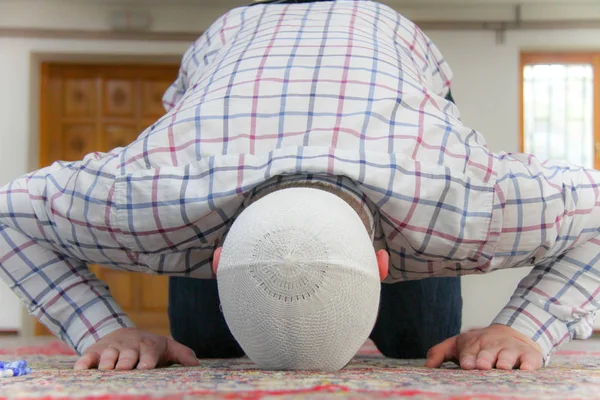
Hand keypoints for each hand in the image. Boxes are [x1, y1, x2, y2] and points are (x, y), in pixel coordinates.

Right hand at [73, 328, 199, 370]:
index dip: (146, 362)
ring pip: (107, 357)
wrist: (123, 333)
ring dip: (106, 364)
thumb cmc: (149, 347)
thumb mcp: (167, 347)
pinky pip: (87, 358)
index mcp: (148, 346)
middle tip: (124, 370)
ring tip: (106, 371)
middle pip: (127, 357)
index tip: (145, 369)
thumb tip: (197, 365)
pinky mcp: (94, 352)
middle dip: (125, 363)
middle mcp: (129, 347)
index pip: (148, 354)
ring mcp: (111, 349)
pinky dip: (84, 363)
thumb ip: (182, 354)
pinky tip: (82, 370)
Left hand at [425, 324, 543, 370]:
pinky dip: (529, 365)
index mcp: (474, 344)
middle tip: (482, 366)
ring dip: (505, 361)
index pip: (469, 352)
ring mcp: (511, 350)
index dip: (468, 358)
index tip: (466, 365)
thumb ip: (440, 353)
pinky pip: (530, 360)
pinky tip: (526, 369)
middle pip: (488, 354)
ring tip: (502, 367)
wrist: (510, 333)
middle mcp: (492, 346)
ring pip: (508, 356)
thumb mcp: (457, 345)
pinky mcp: (529, 356)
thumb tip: (427, 366)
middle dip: (485, 359)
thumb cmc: (479, 345)